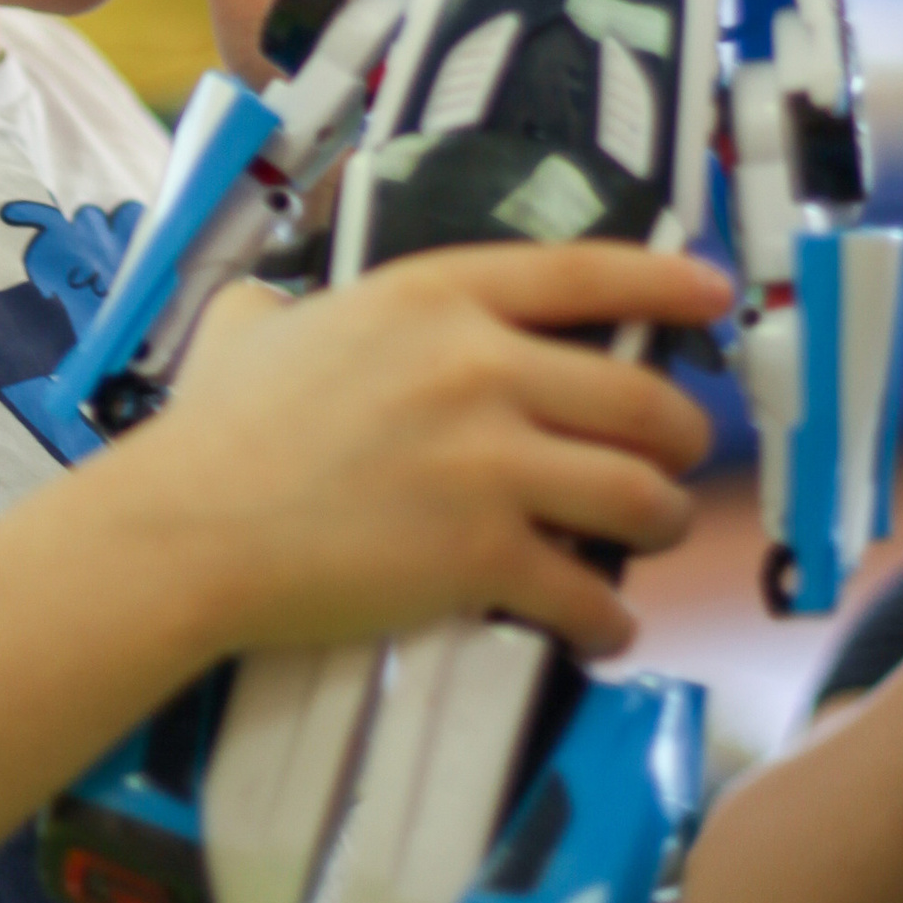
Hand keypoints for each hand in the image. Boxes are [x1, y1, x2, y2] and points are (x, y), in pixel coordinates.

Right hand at [132, 239, 730, 663]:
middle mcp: (480, 366)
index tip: (714, 292)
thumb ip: (298, 307)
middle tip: (672, 458)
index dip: (667, 280)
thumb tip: (281, 312)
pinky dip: (610, 620)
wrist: (188, 529)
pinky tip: (606, 630)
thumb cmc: (215, 430)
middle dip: (678, 437)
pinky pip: (588, 592)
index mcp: (436, 296)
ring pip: (639, 494)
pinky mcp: (482, 554)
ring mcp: (488, 462)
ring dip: (661, 523)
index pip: (587, 272)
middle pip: (640, 397)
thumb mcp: (261, 327)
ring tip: (651, 536)